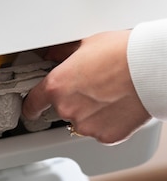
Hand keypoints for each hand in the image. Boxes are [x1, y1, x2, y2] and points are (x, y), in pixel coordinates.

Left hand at [22, 31, 150, 143]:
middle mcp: (67, 109)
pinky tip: (118, 106)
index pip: (32, 104)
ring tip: (110, 94)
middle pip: (61, 111)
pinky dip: (107, 123)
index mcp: (56, 86)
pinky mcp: (104, 136)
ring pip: (82, 122)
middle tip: (93, 87)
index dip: (31, 106)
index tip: (32, 109)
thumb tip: (53, 55)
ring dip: (90, 113)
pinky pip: (100, 131)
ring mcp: (85, 125)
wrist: (150, 69)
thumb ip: (62, 54)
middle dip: (73, 102)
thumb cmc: (122, 53)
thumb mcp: (86, 44)